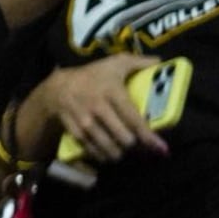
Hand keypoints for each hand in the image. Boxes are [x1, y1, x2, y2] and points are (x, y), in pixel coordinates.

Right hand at [40, 54, 167, 162]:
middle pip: (123, 137)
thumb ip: (138, 62)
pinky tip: (108, 156)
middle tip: (141, 147)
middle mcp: (98, 108)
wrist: (57, 87)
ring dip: (119, 153)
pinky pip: (91, 149)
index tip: (161, 148)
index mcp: (112, 92)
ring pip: (107, 146)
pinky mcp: (75, 131)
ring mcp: (85, 121)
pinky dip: (101, 155)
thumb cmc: (92, 75)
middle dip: (135, 146)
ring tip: (125, 152)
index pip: (133, 118)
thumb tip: (161, 61)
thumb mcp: (114, 63)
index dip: (148, 136)